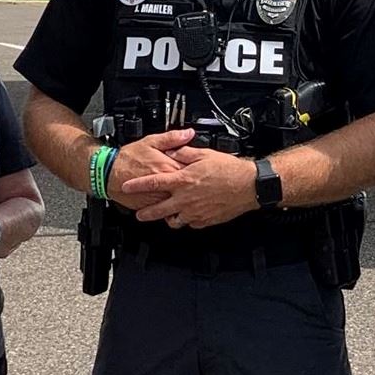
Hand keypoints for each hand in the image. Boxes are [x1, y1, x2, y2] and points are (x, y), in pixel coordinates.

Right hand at [106, 129, 195, 211]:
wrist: (108, 173)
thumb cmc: (127, 159)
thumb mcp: (150, 142)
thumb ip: (172, 138)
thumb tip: (188, 133)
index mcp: (168, 167)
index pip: (192, 170)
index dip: (199, 169)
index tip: (202, 169)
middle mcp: (165, 185)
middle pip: (188, 188)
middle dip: (194, 187)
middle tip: (198, 185)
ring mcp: (158, 198)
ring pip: (178, 202)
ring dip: (183, 199)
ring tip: (189, 196)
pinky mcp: (151, 207)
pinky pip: (166, 210)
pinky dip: (171, 208)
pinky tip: (173, 204)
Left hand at [121, 150, 257, 228]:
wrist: (248, 186)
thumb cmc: (229, 170)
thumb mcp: (204, 155)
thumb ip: (185, 154)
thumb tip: (172, 151)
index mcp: (183, 180)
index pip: (153, 183)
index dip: (137, 186)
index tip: (126, 187)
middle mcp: (186, 199)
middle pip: (158, 210)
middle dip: (146, 213)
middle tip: (139, 213)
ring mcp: (195, 212)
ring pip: (174, 220)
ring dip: (168, 217)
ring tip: (167, 214)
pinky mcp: (205, 220)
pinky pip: (191, 223)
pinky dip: (187, 219)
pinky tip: (189, 213)